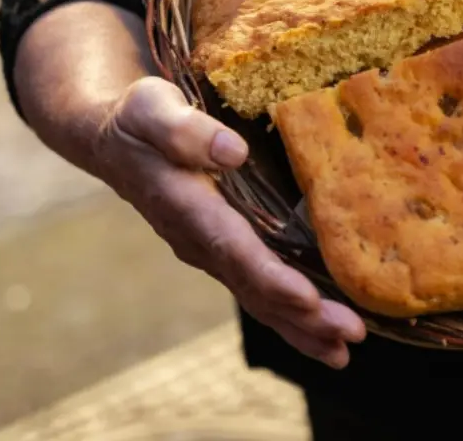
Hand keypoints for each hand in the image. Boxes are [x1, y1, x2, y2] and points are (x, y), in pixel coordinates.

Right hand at [95, 76, 366, 366]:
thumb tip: (232, 152)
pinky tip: (324, 332)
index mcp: (187, 208)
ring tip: (344, 351)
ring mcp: (211, 251)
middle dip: (302, 317)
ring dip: (302, 327)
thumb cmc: (138, 119)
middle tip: (351, 337)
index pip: (234, 251)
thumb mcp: (152, 110)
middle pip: (255, 288)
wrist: (111, 139)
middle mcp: (200, 241)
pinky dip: (292, 314)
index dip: (271, 278)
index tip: (308, 300)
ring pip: (260, 298)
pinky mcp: (224, 250)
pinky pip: (260, 289)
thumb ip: (185, 131)